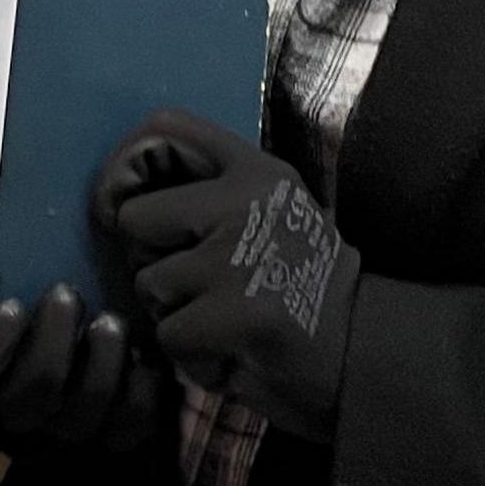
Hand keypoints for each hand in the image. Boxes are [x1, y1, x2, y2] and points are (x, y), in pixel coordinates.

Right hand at [0, 283, 168, 453]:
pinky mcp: (109, 430)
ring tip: (111, 323)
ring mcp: (60, 424)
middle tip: (66, 296)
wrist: (85, 324)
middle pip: (24, 401)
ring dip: (98, 366)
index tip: (10, 305)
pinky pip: (127, 426)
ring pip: (76, 418)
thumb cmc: (29, 288)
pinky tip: (142, 355)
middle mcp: (13, 405)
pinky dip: (140, 389)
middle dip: (50, 347)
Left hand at [93, 109, 361, 441]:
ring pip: (149, 284)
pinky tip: (233, 352)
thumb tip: (120, 194)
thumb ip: (211, 192)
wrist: (364, 358)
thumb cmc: (303, 290)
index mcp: (258, 171)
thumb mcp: (273, 216)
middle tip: (206, 286)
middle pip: (135, 218)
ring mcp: (238, 257)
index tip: (144, 212)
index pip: (166, 128)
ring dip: (177, 314)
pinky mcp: (233, 314)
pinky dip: (193, 356)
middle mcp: (247, 202)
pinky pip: (168, 334)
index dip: (131, 168)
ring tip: (227, 320)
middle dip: (156, 259)